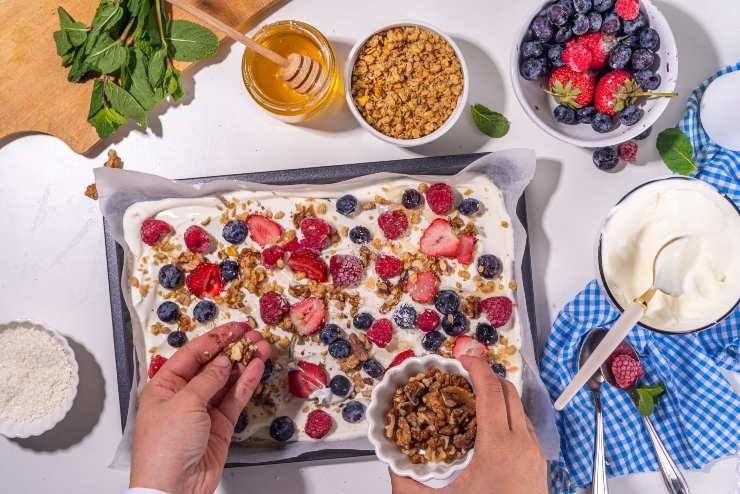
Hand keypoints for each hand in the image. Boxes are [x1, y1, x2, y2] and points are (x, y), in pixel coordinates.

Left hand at [130, 322, 270, 493]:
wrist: (174, 489)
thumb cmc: (164, 448)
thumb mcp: (183, 405)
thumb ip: (207, 380)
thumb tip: (223, 361)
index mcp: (164, 386)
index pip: (192, 355)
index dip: (214, 339)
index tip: (235, 327)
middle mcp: (184, 396)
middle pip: (213, 365)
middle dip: (233, 349)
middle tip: (254, 335)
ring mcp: (204, 410)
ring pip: (228, 380)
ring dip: (245, 363)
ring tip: (263, 347)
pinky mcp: (221, 425)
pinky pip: (236, 398)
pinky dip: (247, 382)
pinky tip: (257, 367)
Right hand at [390, 356, 546, 493]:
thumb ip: (407, 481)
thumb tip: (391, 462)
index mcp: (499, 449)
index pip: (491, 391)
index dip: (476, 367)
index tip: (462, 356)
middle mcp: (522, 446)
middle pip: (508, 391)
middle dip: (485, 375)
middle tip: (461, 374)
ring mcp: (534, 455)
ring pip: (519, 407)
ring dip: (497, 395)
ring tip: (470, 399)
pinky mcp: (539, 465)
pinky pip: (524, 427)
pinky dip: (506, 415)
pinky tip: (485, 428)